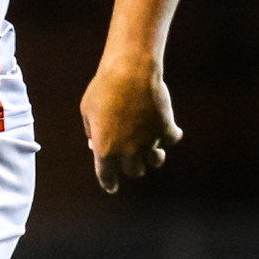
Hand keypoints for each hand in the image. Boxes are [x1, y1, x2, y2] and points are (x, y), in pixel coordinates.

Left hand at [80, 54, 181, 193]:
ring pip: (155, 161)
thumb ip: (92, 132)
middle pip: (134, 171)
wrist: (129, 71)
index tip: (111, 188)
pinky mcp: (165, 128)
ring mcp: (149, 140)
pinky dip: (170, 134)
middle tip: (131, 161)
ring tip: (155, 154)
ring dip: (154, 159)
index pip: (107, 176)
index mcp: (104, 149)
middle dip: (131, 167)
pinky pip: (171, 138)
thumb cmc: (103, 88)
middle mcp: (128, 150)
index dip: (109, 183)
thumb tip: (96, 145)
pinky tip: (168, 129)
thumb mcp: (87, 111)